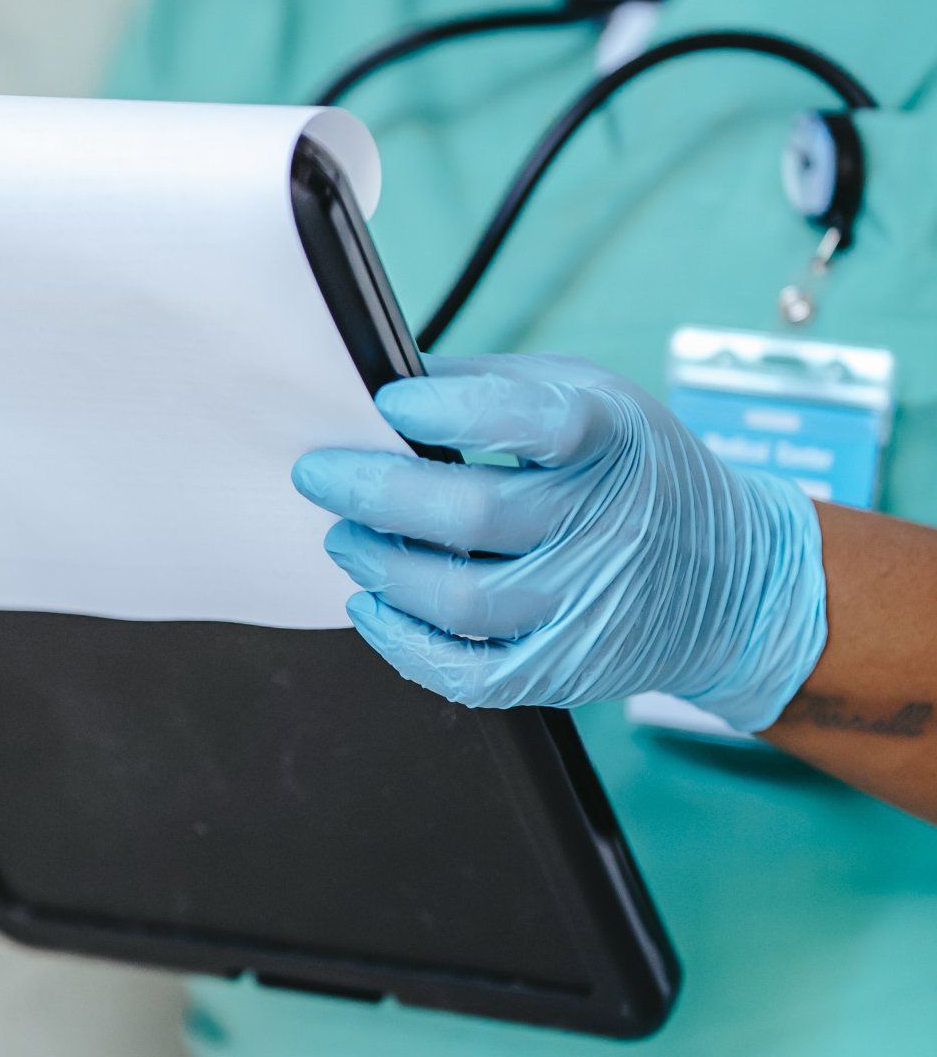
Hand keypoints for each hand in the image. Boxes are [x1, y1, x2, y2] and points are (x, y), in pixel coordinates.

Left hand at [293, 353, 826, 729]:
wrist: (737, 580)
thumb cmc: (638, 472)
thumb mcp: (593, 398)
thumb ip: (493, 386)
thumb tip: (386, 382)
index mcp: (613, 441)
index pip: (535, 421)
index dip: (451, 410)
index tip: (389, 402)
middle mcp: (606, 526)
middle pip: (475, 515)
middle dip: (375, 492)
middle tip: (320, 473)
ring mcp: (587, 606)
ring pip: (462, 599)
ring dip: (381, 566)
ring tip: (343, 536)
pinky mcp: (567, 669)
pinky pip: (471, 674)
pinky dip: (404, 645)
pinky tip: (372, 607)